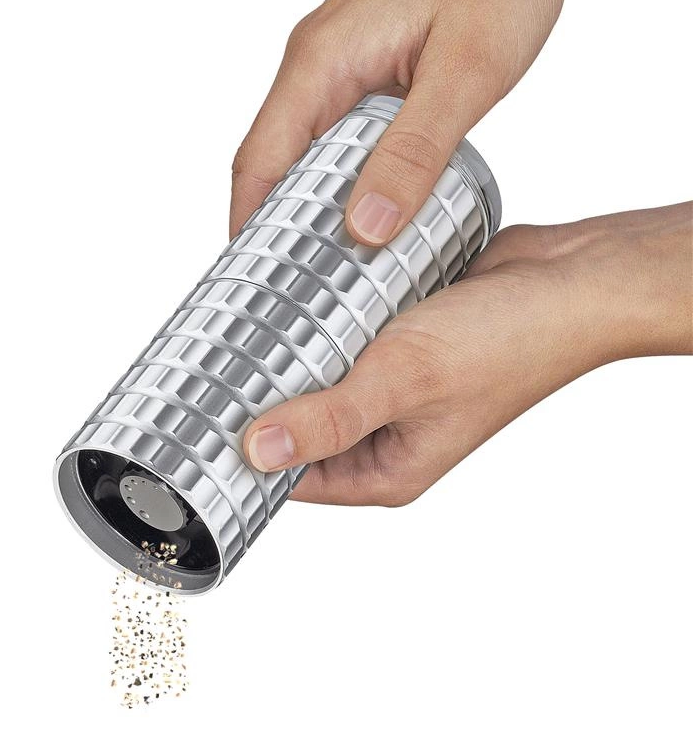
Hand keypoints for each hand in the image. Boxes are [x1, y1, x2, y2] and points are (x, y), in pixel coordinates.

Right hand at [230, 0, 564, 243]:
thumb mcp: (464, 72)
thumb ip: (415, 151)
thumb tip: (369, 224)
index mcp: (323, 61)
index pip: (260, 158)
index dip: (248, 221)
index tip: (254, 273)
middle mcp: (319, 62)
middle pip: (275, 159)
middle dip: (277, 222)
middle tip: (295, 282)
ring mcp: (339, 64)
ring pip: (308, 148)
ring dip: (312, 203)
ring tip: (329, 261)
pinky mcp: (367, 67)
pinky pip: (338, 134)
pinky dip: (342, 177)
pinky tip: (367, 206)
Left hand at [243, 202, 692, 504]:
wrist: (566, 283)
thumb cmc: (508, 342)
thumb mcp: (404, 381)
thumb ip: (329, 418)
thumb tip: (255, 451)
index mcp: (387, 469)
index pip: (292, 481)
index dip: (243, 459)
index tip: (198, 429)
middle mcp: (386, 437)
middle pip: (298, 429)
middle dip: (259, 402)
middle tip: (210, 371)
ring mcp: (390, 391)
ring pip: (318, 383)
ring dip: (288, 361)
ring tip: (239, 334)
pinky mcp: (396, 348)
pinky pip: (340, 346)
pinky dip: (317, 330)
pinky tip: (288, 304)